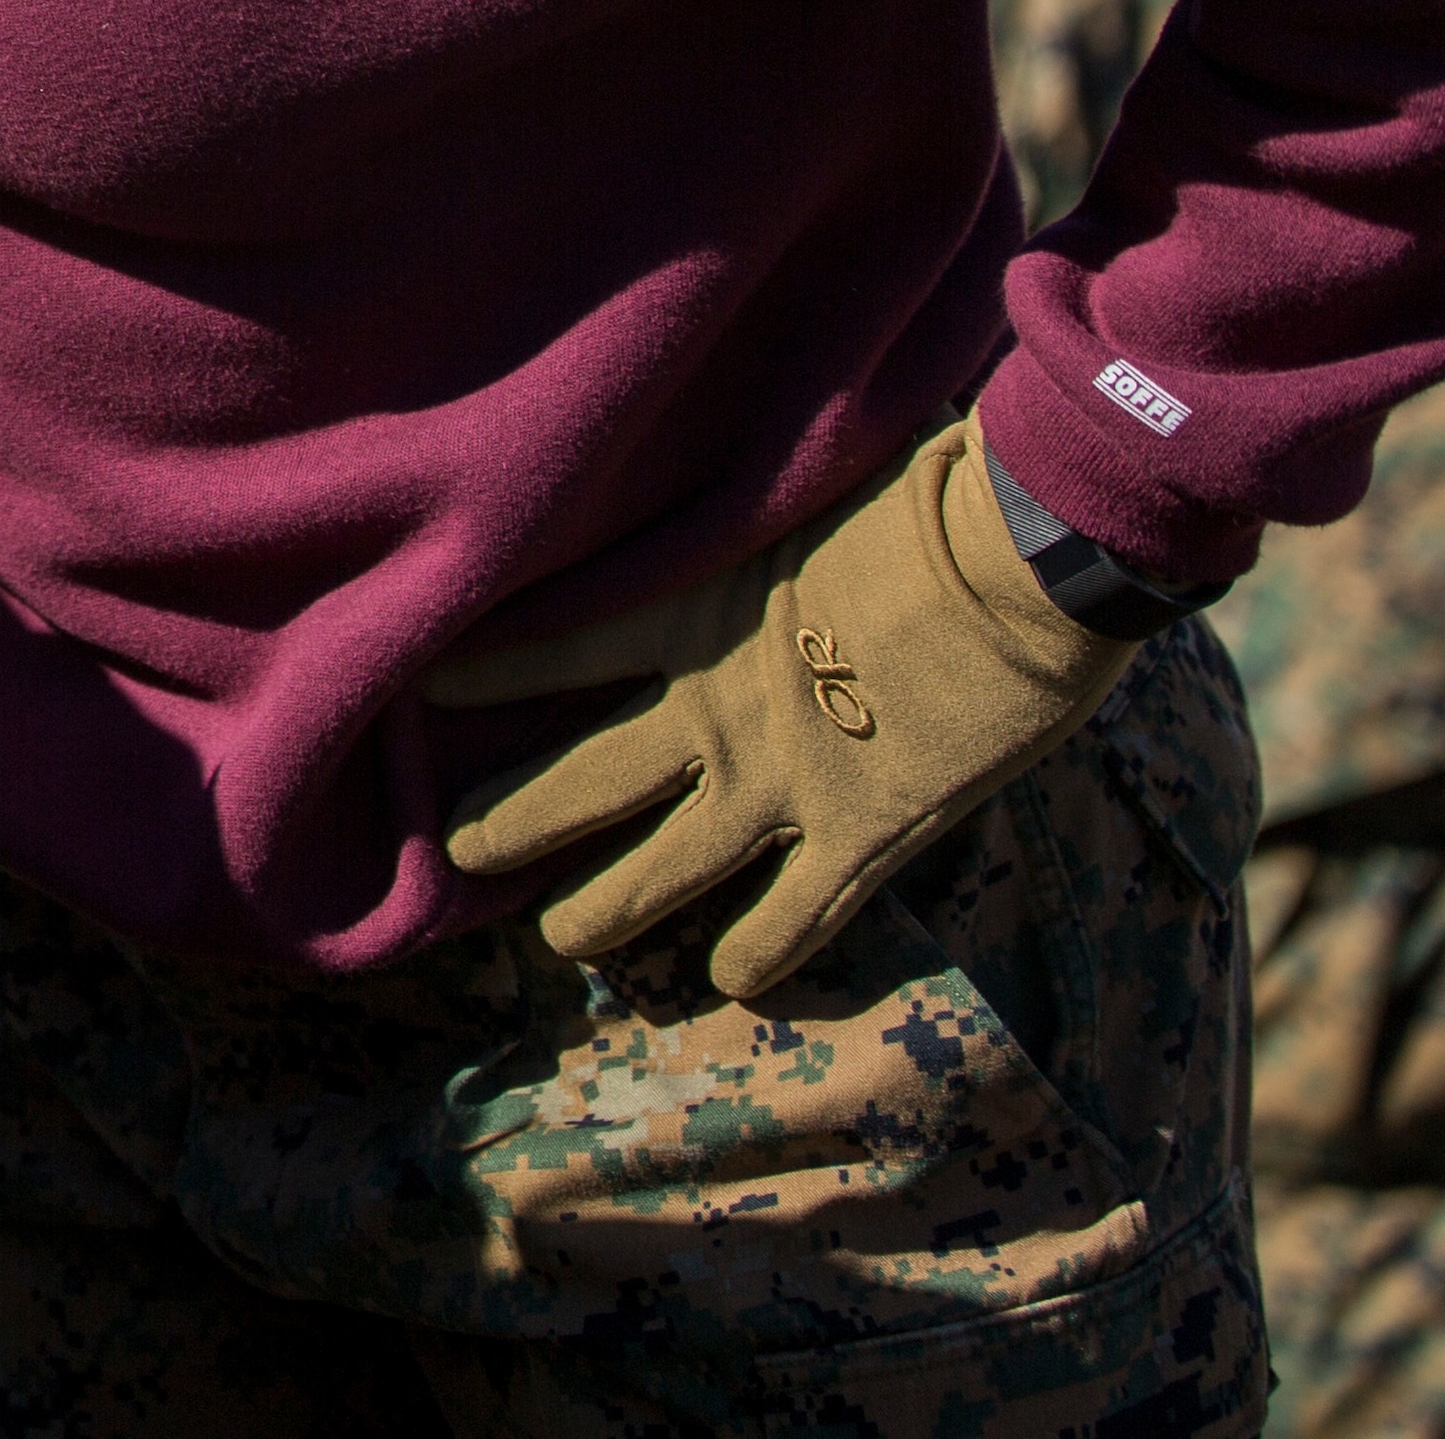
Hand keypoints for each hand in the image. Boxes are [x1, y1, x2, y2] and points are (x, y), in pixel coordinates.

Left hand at [427, 412, 1131, 997]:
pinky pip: (792, 920)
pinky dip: (759, 956)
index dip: (491, 672)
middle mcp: (713, 712)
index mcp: (692, 616)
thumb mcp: (791, 494)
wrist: (1026, 561)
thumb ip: (736, 522)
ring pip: (662, 871)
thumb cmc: (921, 497)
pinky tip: (728, 978)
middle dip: (513, 824)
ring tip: (562, 935)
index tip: (430, 693)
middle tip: (460, 853)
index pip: (556, 647)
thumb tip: (711, 478)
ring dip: (604, 910)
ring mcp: (783, 785)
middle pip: (581, 783)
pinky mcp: (864, 836)